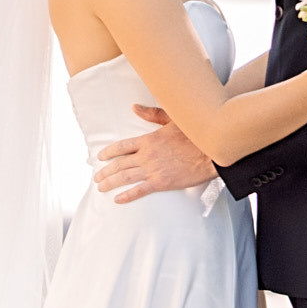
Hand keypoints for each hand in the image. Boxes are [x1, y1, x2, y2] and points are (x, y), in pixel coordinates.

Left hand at [91, 104, 217, 204]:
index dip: (109, 152)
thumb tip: (134, 107)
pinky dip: (127, 196)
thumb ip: (152, 114)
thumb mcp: (172, 119)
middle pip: (120, 164)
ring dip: (111, 183)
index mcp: (148, 140)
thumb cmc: (193, 134)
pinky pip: (139, 191)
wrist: (209, 152)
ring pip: (125, 177)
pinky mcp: (161, 183)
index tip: (100, 157)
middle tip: (97, 177)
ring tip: (101, 188)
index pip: (122, 146)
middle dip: (105, 171)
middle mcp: (146, 155)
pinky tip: (118, 199)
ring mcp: (152, 170)